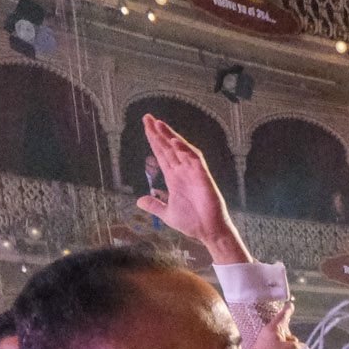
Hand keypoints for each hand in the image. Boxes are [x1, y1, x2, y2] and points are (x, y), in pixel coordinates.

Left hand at [137, 115, 248, 265]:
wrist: (209, 231)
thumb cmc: (192, 222)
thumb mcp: (167, 214)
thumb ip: (154, 205)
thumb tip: (140, 201)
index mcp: (174, 177)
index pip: (161, 154)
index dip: (154, 141)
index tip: (146, 127)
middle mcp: (183, 171)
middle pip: (168, 147)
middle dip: (158, 132)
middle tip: (147, 117)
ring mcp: (193, 172)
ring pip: (180, 149)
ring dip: (170, 136)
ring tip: (158, 124)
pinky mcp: (203, 176)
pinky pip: (194, 159)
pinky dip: (185, 150)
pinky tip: (174, 141)